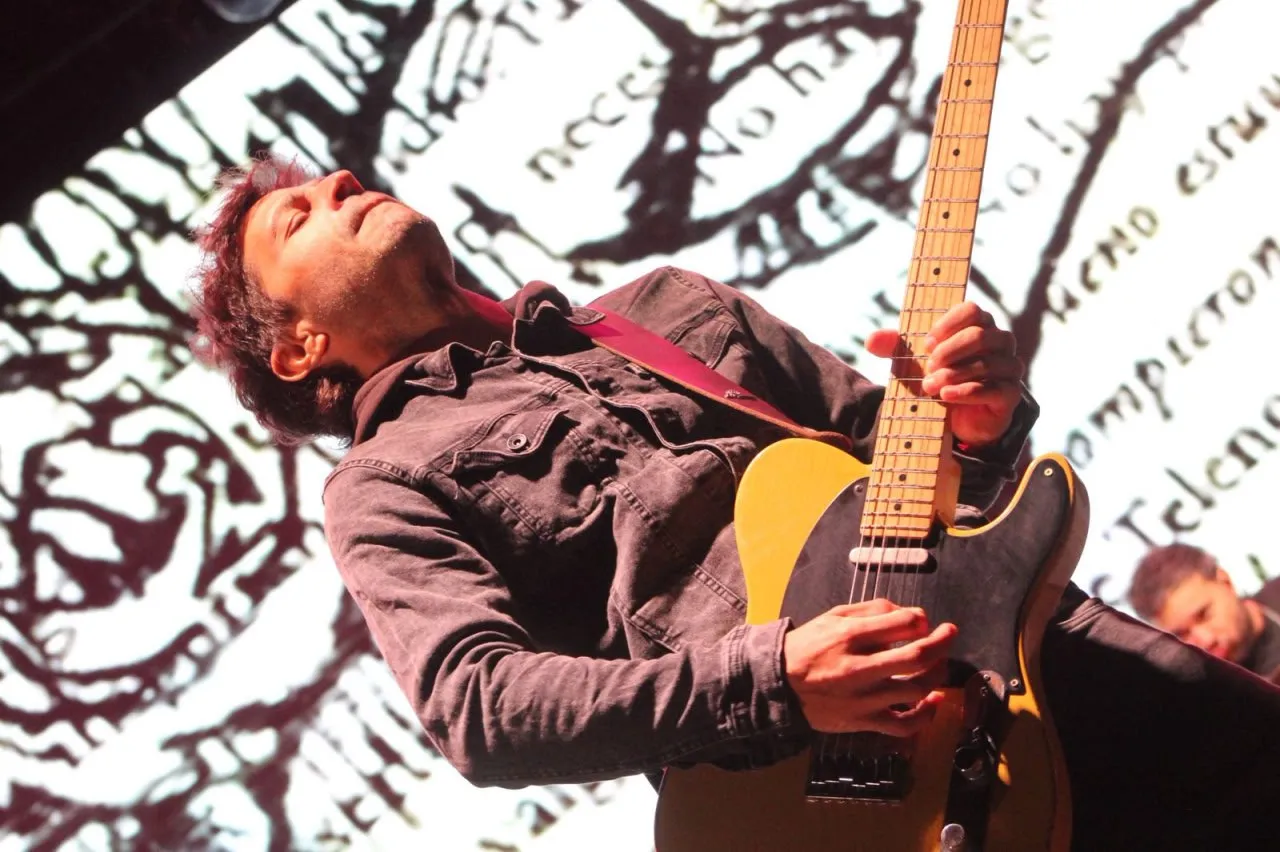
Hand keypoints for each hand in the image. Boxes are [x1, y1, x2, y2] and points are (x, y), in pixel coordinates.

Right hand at [782, 598, 956, 734]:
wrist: (779, 684)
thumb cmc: (807, 647)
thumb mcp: (832, 616)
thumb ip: (871, 611)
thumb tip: (909, 615)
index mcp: (849, 635)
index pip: (903, 623)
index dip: (921, 619)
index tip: (923, 621)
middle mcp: (858, 666)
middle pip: (917, 656)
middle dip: (942, 642)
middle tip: (949, 633)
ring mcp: (863, 698)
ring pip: (916, 689)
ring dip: (937, 674)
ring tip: (939, 664)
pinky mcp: (863, 721)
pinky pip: (903, 724)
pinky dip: (926, 715)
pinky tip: (934, 701)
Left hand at [866, 301, 1023, 446]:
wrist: (958, 417)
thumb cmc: (939, 377)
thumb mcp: (912, 360)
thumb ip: (894, 347)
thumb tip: (871, 340)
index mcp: (979, 324)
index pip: (971, 310)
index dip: (947, 324)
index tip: (926, 343)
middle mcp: (1000, 341)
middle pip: (979, 335)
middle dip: (949, 352)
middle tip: (927, 367)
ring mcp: (1009, 367)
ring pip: (986, 363)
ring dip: (953, 374)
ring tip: (929, 386)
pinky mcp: (1010, 394)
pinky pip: (992, 389)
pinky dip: (966, 392)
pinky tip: (946, 396)